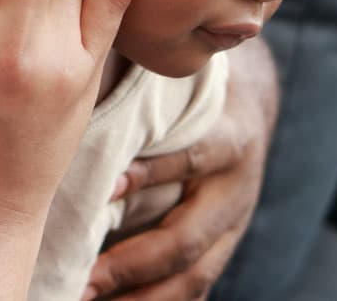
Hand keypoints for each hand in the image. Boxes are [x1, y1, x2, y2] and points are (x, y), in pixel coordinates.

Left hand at [82, 37, 279, 300]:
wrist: (252, 100)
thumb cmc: (197, 84)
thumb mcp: (187, 73)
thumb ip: (150, 75)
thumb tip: (91, 59)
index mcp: (228, 140)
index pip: (193, 160)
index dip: (153, 174)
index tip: (107, 186)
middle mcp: (235, 191)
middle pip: (188, 238)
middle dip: (133, 262)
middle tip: (83, 276)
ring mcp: (233, 226)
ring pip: (194, 275)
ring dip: (141, 296)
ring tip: (88, 299)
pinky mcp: (224, 247)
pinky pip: (196, 287)